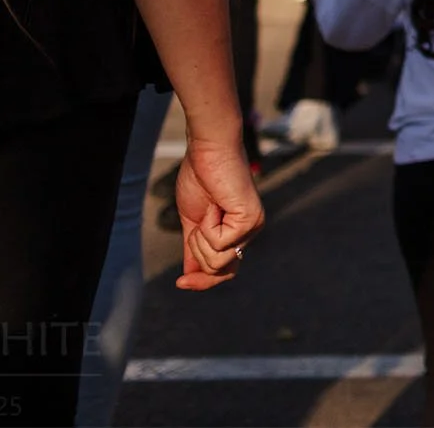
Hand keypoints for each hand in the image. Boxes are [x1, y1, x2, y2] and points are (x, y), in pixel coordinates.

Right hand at [174, 134, 262, 290]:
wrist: (207, 150)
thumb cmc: (201, 178)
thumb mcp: (194, 222)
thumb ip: (194, 249)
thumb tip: (189, 277)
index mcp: (238, 232)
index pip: (225, 272)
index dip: (202, 282)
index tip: (180, 283)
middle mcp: (250, 231)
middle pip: (217, 270)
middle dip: (197, 250)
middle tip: (200, 220)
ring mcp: (253, 226)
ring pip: (217, 261)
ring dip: (201, 238)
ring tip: (209, 210)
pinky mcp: (250, 219)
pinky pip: (219, 243)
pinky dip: (207, 227)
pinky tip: (214, 206)